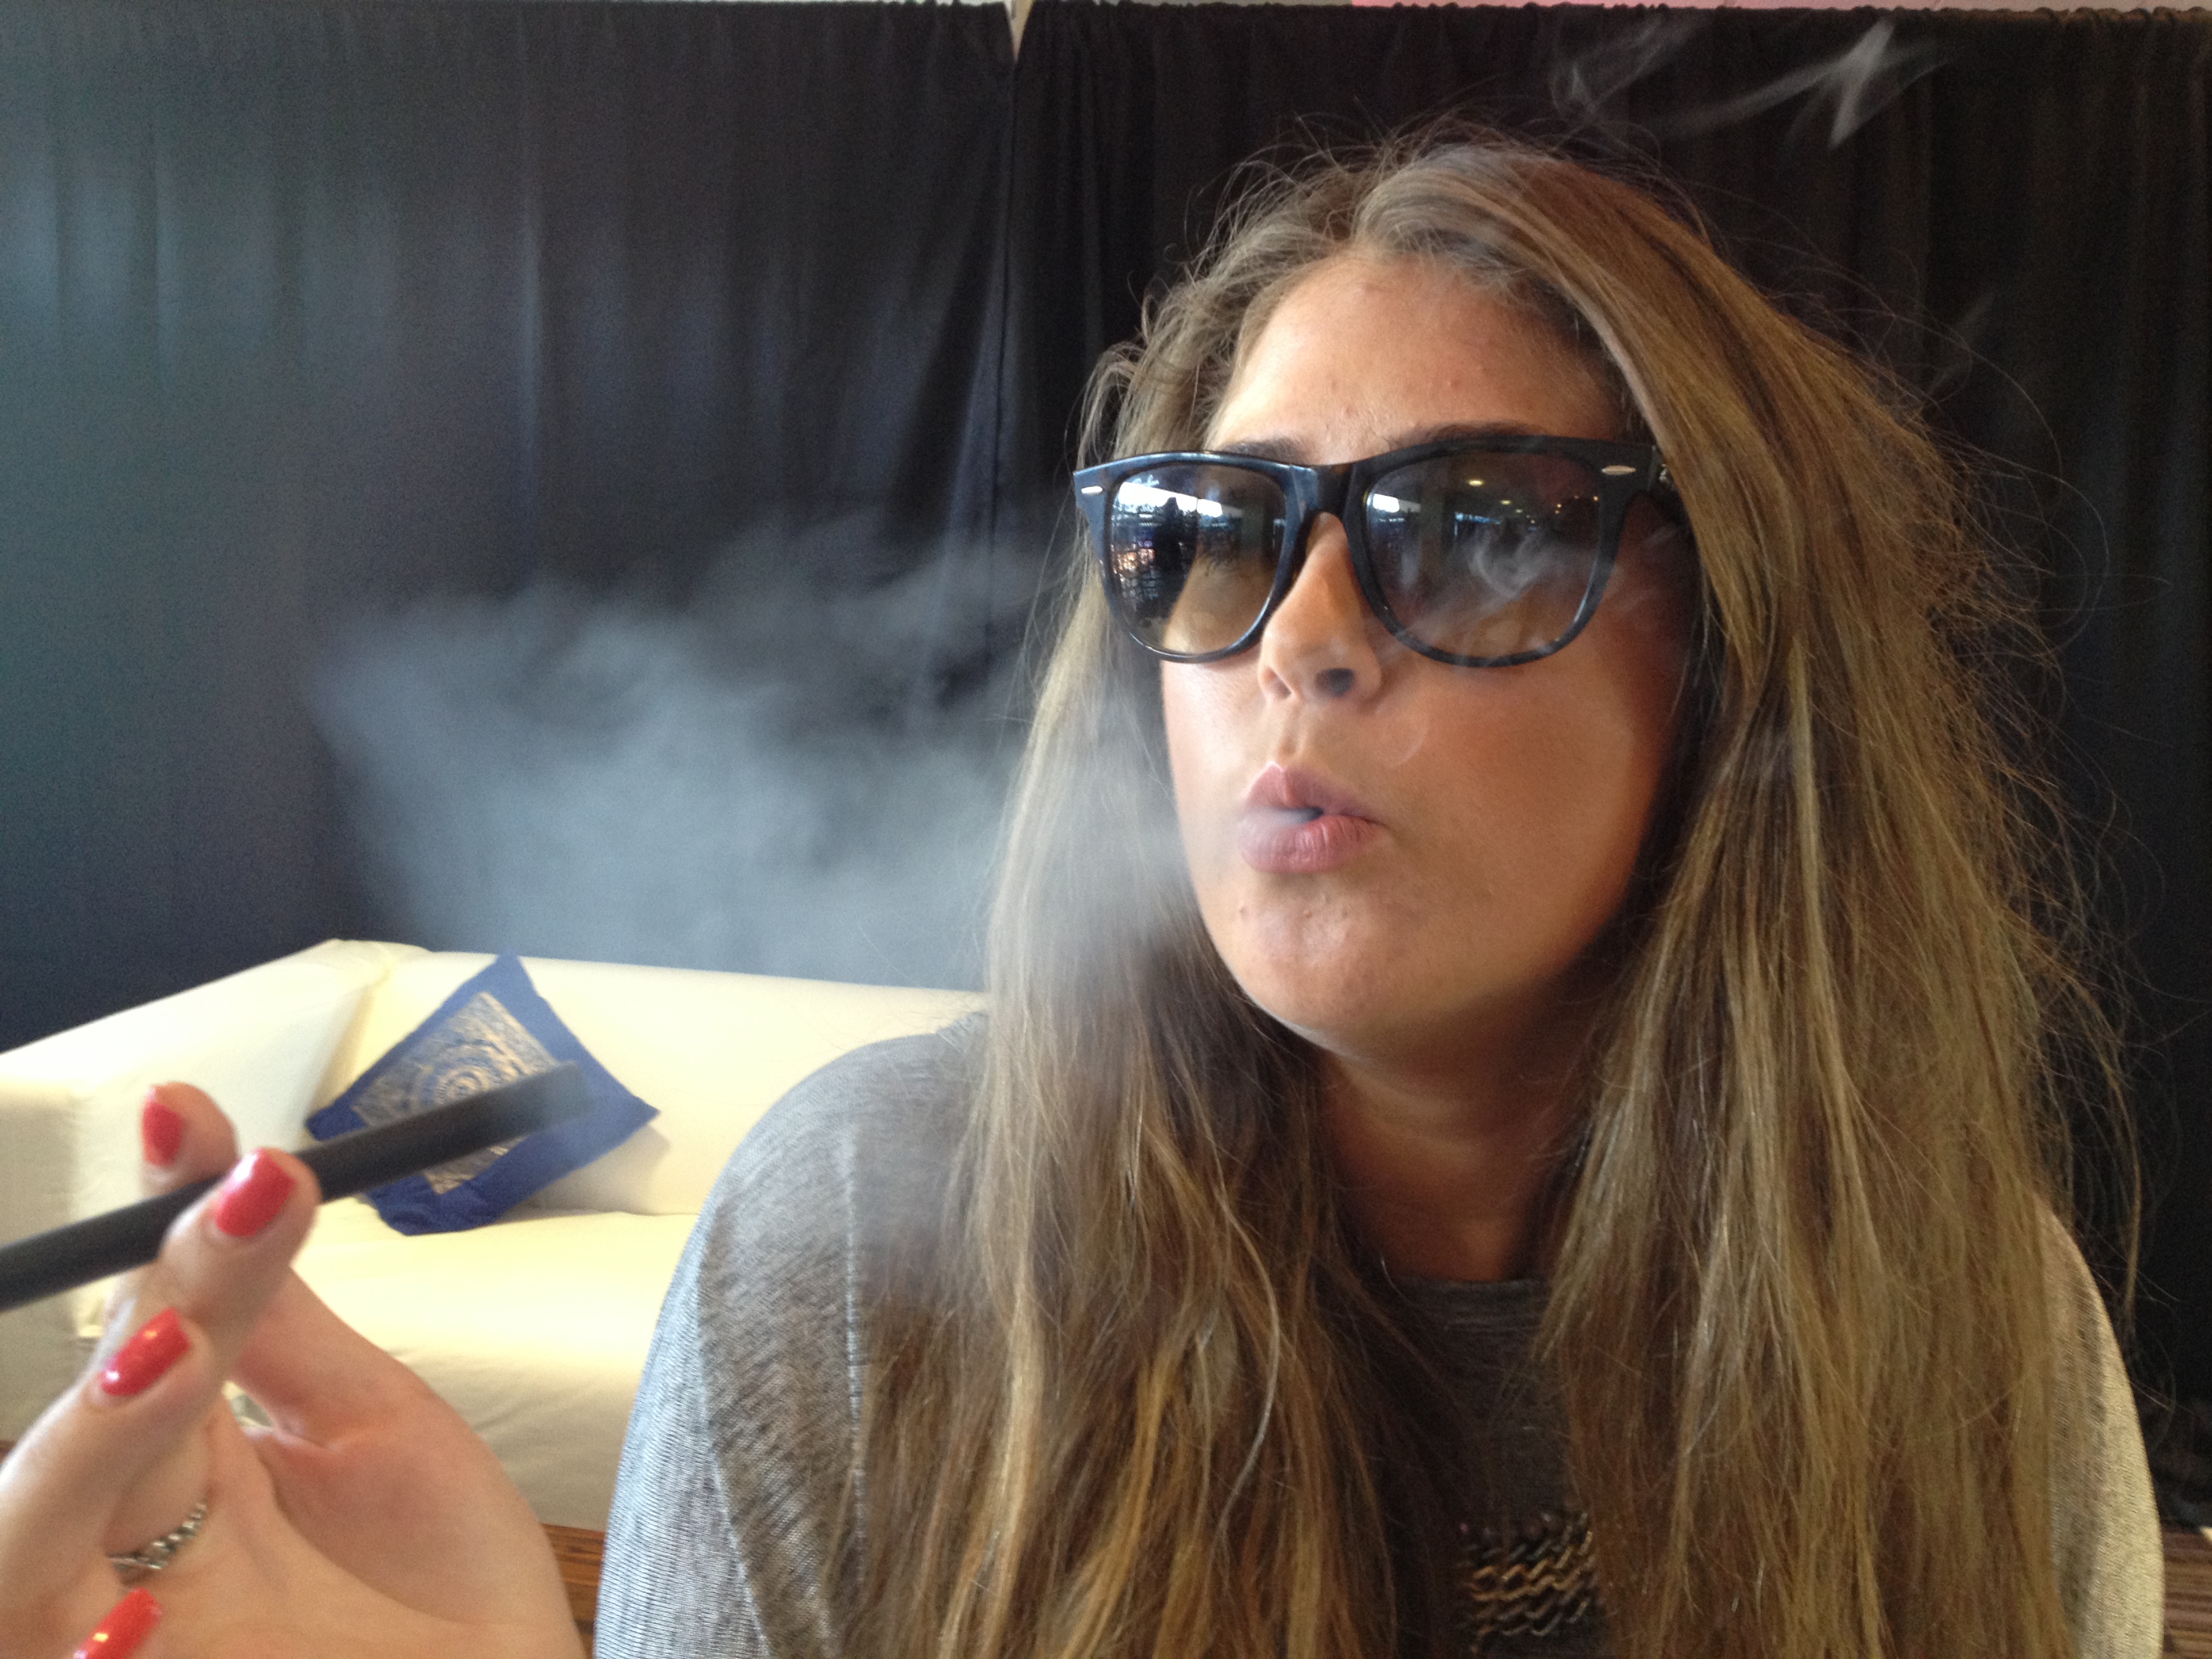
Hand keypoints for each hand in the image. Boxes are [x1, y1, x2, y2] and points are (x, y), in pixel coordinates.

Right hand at [0, 1084, 585, 1657]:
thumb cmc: (447, 1592)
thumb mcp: (374, 1433)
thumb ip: (285, 1331)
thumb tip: (228, 1173)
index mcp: (185, 1469)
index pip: (148, 1325)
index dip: (164, 1225)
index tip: (185, 1117)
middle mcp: (130, 1554)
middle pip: (72, 1439)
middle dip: (131, 1336)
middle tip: (208, 1260)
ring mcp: (126, 1642)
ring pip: (17, 1560)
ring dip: (78, 1453)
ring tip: (169, 1361)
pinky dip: (81, 1652)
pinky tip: (140, 1619)